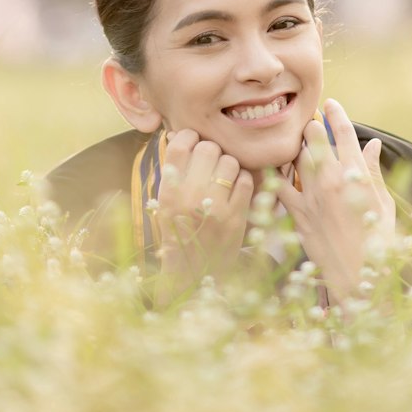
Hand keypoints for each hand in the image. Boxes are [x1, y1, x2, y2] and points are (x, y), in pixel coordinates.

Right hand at [153, 129, 252, 302]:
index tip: (192, 143)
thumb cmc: (178, 234)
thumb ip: (173, 171)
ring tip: (223, 178)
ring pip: (230, 161)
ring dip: (229, 165)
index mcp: (169, 191)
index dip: (188, 137)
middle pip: (208, 148)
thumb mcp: (165, 203)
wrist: (192, 276)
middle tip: (210, 164)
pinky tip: (235, 190)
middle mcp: (190, 197)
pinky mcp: (237, 217)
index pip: (180, 144)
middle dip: (211, 152)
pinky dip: (243, 181)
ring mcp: (215, 207)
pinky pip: (246, 180)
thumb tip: (180, 134)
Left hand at [276, 99, 395, 304]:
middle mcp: (330, 179)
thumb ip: (372, 171)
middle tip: (310, 126)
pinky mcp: (297, 213)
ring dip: (297, 149)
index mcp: (355, 174)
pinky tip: (273, 169)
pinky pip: (279, 187)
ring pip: (295, 156)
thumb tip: (373, 144)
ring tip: (298, 147)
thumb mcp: (383, 203)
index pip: (343, 131)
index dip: (335, 112)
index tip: (329, 103)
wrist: (359, 277)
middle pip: (312, 137)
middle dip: (310, 127)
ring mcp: (311, 196)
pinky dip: (275, 175)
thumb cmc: (378, 242)